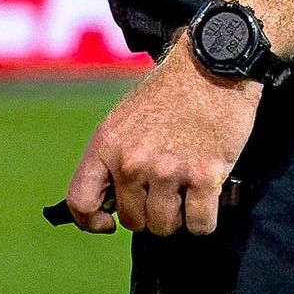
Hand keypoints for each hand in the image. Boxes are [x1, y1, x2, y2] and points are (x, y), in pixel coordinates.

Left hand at [63, 48, 257, 236]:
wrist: (212, 67)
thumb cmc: (170, 95)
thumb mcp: (123, 120)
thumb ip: (112, 159)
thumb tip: (108, 205)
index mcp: (106, 145)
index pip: (81, 201)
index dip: (90, 222)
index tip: (107, 223)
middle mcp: (132, 161)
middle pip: (132, 221)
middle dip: (148, 214)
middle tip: (163, 192)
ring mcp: (168, 170)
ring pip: (164, 226)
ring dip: (177, 217)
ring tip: (185, 192)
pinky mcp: (205, 176)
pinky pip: (200, 224)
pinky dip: (204, 220)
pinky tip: (206, 199)